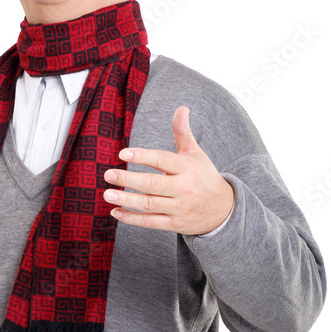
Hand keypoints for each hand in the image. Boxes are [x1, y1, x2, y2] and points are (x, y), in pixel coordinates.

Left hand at [103, 106, 234, 235]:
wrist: (224, 210)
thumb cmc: (204, 176)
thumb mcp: (196, 153)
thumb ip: (183, 132)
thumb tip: (181, 107)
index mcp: (187, 168)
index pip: (163, 160)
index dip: (143, 156)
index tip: (123, 153)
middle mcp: (183, 188)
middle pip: (152, 184)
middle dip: (128, 180)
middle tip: (108, 174)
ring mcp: (178, 208)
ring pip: (149, 204)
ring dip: (126, 200)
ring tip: (107, 194)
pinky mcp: (174, 224)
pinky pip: (150, 222)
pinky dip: (132, 218)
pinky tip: (116, 212)